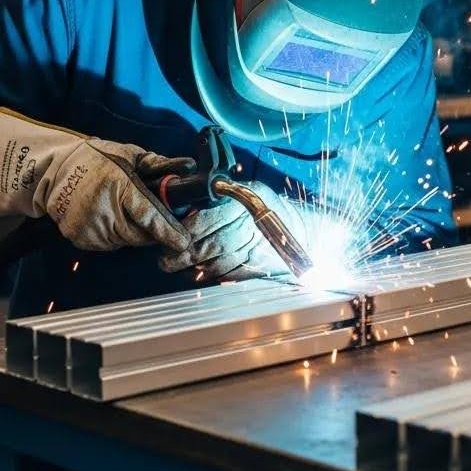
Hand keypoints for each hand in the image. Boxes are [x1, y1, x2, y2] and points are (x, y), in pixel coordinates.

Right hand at [0, 108, 193, 252]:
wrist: (53, 171)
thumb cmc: (96, 159)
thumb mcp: (128, 154)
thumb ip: (157, 164)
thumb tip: (186, 167)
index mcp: (119, 186)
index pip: (148, 215)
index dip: (167, 231)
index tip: (182, 241)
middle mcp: (104, 209)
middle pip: (140, 234)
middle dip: (151, 230)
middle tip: (150, 216)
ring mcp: (89, 226)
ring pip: (124, 241)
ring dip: (131, 232)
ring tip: (121, 210)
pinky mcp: (78, 238)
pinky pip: (107, 244)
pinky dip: (114, 235)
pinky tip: (107, 217)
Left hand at [159, 181, 304, 282]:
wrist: (303, 230)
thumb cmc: (271, 209)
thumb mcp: (249, 193)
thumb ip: (222, 199)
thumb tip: (187, 210)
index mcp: (248, 202)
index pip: (209, 219)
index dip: (187, 231)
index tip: (172, 237)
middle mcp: (253, 227)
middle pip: (212, 244)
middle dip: (185, 254)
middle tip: (166, 260)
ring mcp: (258, 250)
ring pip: (219, 263)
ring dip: (195, 268)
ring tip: (177, 267)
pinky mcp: (260, 269)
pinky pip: (230, 276)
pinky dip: (212, 277)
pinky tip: (199, 274)